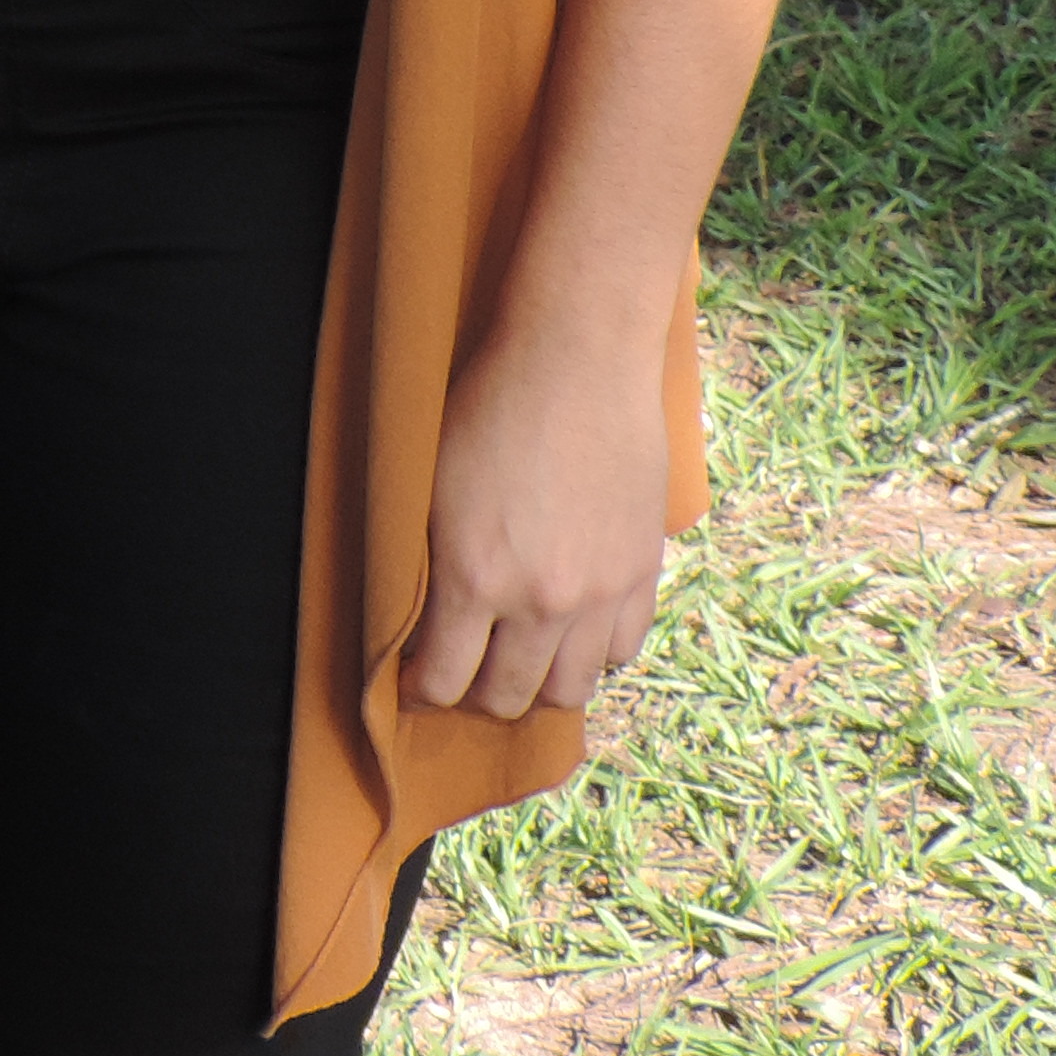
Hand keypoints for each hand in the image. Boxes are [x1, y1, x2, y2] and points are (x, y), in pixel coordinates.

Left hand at [402, 324, 670, 720]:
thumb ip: (429, 564)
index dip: (420, 689)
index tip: (414, 680)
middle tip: (464, 670)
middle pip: (508, 697)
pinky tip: (570, 632)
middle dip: (476, 693)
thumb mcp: (431, 487)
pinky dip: (594, 654)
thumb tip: (418, 621)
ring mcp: (599, 592)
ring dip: (539, 685)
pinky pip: (621, 650)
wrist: (576, 359)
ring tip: (519, 659)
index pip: (443, 681)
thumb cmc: (487, 406)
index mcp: (474, 578)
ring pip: (570, 689)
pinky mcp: (641, 573)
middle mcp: (540, 601)